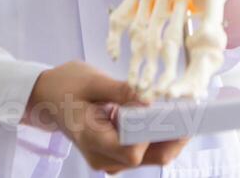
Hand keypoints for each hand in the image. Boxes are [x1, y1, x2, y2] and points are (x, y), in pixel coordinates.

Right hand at [22, 61, 188, 171]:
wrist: (46, 96)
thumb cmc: (66, 85)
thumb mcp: (92, 81)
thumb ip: (122, 91)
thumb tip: (150, 99)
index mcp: (92, 139)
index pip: (133, 151)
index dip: (157, 135)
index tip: (176, 113)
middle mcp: (102, 157)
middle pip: (148, 157)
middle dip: (173, 137)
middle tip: (192, 111)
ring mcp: (108, 158)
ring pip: (150, 156)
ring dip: (169, 136)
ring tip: (184, 111)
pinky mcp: (115, 153)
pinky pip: (144, 150)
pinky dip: (158, 135)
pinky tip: (168, 115)